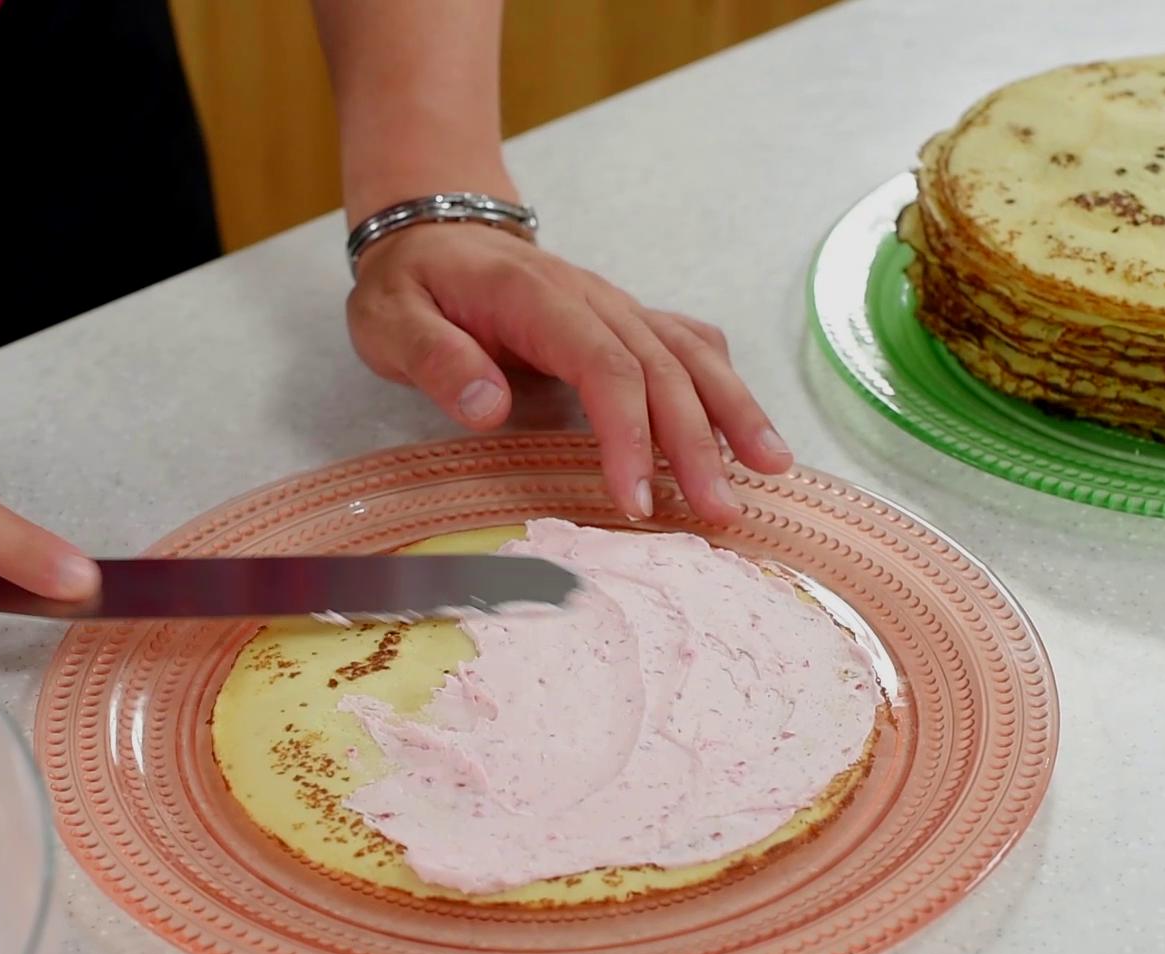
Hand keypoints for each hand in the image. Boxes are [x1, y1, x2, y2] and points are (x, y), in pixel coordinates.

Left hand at [343, 224, 792, 524]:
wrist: (432, 229)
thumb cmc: (410, 285)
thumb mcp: (390, 320)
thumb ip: (436, 360)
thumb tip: (489, 409)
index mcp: (538, 298)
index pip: (604, 367)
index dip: (629, 433)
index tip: (638, 499)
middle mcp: (593, 298)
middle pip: (663, 369)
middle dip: (698, 444)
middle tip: (719, 512)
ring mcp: (617, 307)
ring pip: (692, 355)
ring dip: (735, 413)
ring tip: (774, 470)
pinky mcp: (627, 320)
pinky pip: (689, 346)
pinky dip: (725, 385)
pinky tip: (750, 428)